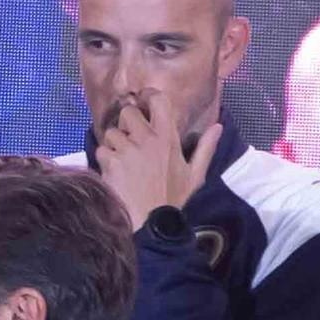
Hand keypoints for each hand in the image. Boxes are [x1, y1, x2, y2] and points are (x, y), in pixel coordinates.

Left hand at [94, 90, 222, 231]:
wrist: (151, 222)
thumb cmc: (174, 198)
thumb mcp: (195, 174)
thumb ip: (206, 148)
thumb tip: (218, 126)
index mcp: (168, 138)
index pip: (159, 102)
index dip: (149, 97)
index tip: (145, 102)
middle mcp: (146, 139)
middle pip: (127, 112)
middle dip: (126, 122)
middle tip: (130, 137)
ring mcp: (126, 150)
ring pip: (110, 132)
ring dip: (114, 143)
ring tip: (122, 158)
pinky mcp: (110, 163)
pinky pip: (101, 150)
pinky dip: (104, 159)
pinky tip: (113, 171)